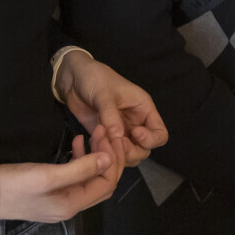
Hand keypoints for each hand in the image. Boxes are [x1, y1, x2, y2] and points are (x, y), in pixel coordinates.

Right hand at [0, 124, 125, 221]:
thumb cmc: (15, 184)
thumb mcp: (47, 175)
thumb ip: (80, 168)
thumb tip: (109, 159)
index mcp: (72, 204)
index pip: (107, 183)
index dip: (112, 158)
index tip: (107, 133)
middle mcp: (71, 206)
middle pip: (102, 182)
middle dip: (108, 156)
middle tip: (103, 131)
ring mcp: (61, 200)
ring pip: (90, 178)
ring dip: (95, 156)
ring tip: (91, 132)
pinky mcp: (52, 192)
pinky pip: (76, 176)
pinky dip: (81, 159)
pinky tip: (76, 142)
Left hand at [55, 50, 168, 165]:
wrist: (74, 80)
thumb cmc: (95, 79)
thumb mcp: (104, 94)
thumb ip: (111, 116)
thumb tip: (118, 138)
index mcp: (143, 109)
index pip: (160, 134)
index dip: (150, 139)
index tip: (134, 133)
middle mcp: (136, 124)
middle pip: (145, 149)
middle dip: (132, 151)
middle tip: (115, 143)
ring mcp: (121, 132)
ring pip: (129, 155)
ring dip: (118, 155)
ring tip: (102, 143)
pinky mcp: (106, 138)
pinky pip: (112, 153)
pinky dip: (105, 154)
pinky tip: (94, 144)